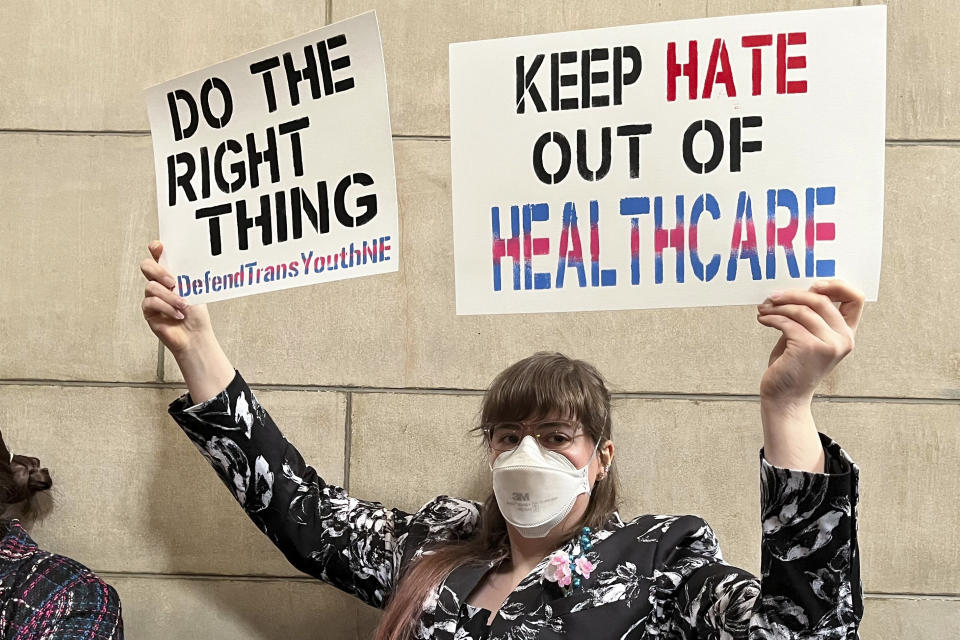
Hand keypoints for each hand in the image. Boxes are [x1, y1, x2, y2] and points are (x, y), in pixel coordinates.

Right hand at [139, 241, 212, 356]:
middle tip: (174, 282)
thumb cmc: (196, 315)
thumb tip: (185, 267)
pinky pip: (151, 303)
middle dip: (159, 271)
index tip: (159, 246)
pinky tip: (177, 313)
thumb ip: (186, 278)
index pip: (159, 257)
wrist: (195, 335)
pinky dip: (167, 308)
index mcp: (172, 276)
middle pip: (147, 267)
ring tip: (183, 305)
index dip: (156, 249)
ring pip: (151, 287)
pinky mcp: (148, 311)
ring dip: (170, 297)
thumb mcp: (195, 291)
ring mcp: (153, 297)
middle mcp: (160, 284)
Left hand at [757, 279, 864, 405]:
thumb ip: (809, 316)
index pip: (855, 299)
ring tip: (764, 309)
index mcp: (846, 334)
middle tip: (773, 296)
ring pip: (802, 310)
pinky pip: (788, 322)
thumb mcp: (806, 337)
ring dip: (778, 307)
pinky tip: (763, 319)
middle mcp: (843, 339)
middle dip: (793, 294)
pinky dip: (772, 318)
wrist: (784, 397)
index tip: (813, 284)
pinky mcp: (810, 348)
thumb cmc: (792, 366)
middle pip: (822, 300)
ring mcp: (829, 345)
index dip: (837, 285)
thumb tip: (795, 290)